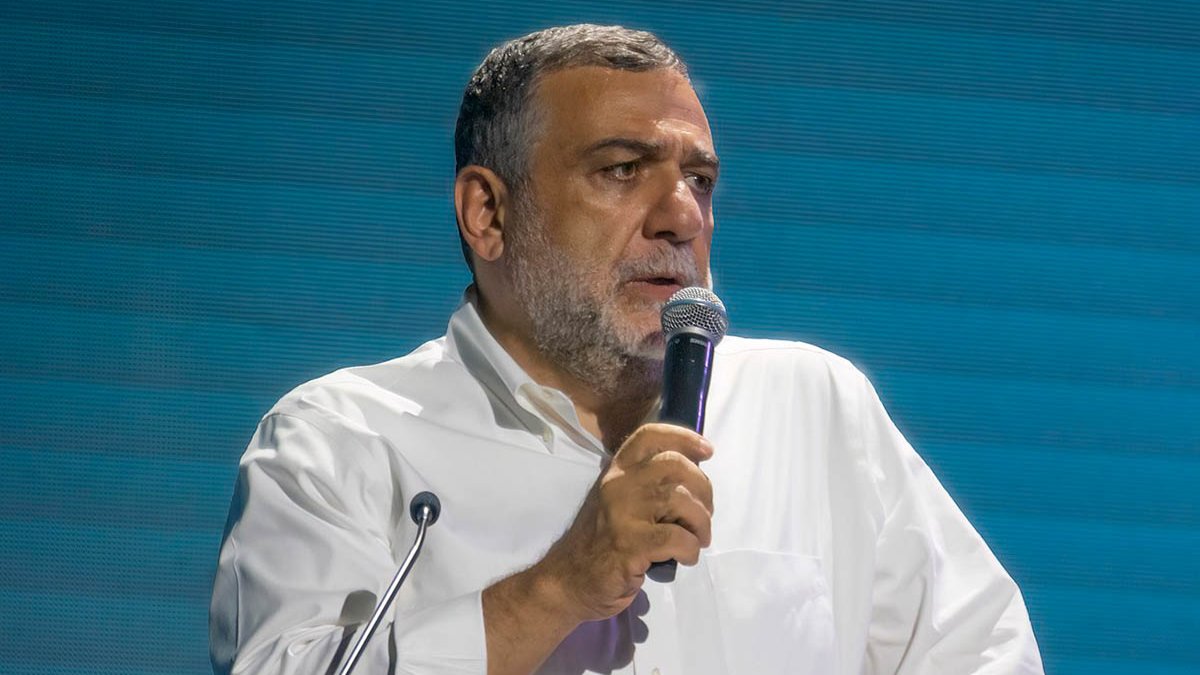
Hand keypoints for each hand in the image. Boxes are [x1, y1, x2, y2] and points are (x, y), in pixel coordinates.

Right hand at [534, 423, 714, 622]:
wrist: (568, 580)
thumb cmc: (601, 543)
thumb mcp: (618, 502)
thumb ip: (646, 486)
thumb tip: (693, 479)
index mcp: (616, 471)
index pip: (650, 436)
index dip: (684, 437)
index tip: (707, 450)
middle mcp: (618, 484)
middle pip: (676, 465)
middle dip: (703, 489)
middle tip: (704, 516)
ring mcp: (622, 513)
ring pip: (681, 499)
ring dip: (701, 522)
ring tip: (698, 539)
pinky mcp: (629, 544)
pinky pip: (678, 538)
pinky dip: (691, 549)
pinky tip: (685, 557)